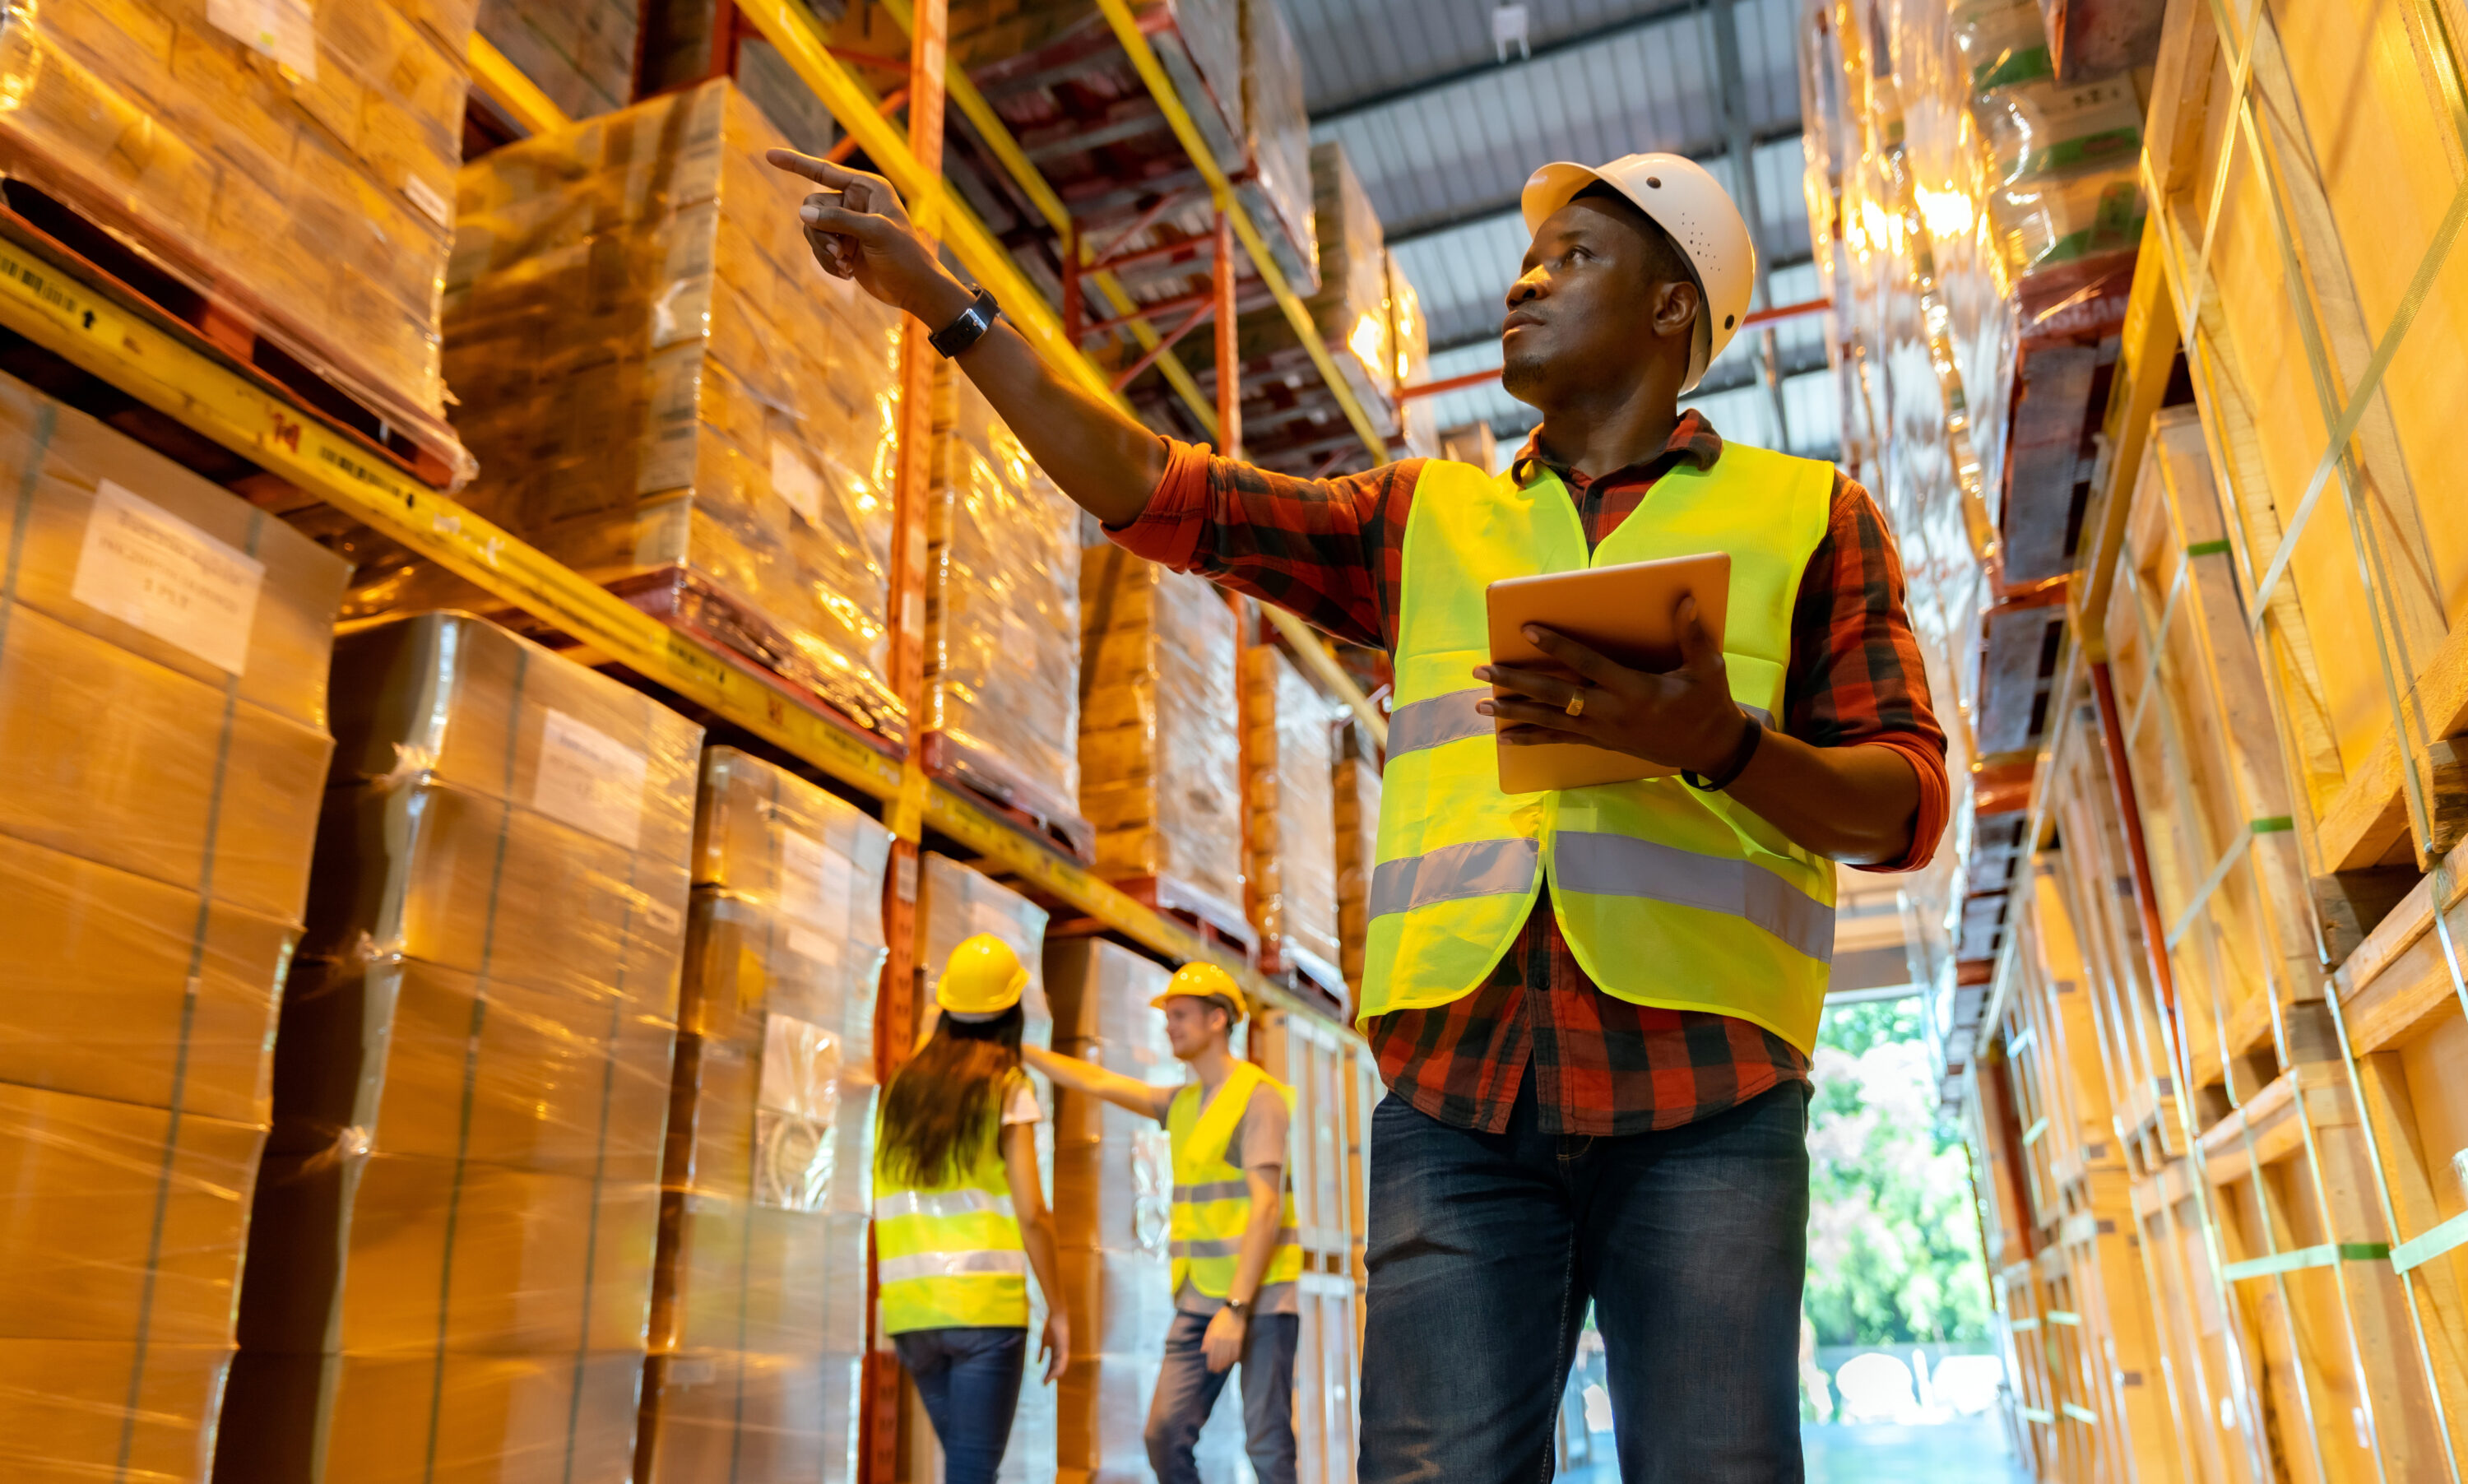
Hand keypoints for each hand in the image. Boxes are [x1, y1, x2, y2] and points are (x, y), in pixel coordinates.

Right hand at [765, 150, 973, 323]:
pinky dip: (828, 263)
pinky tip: (847, 274)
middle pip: (812, 205)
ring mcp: (846, 225)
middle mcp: (854, 202)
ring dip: (824, 251)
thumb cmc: (905, 256)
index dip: (796, 163)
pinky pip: (818, 249)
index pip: (824, 172)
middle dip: (820, 231)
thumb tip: (803, 213)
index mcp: (866, 188)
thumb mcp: (875, 233)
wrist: (916, 289)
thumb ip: (839, 220)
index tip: (769, 155)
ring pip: (812, 229)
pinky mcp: (842, 246)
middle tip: (839, 252)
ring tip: (845, 266)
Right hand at [1040, 1309, 1071, 1383]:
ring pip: (1061, 1365)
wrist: (1057, 1315)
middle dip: (1050, 1376)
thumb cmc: (1051, 1327)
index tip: (1043, 1381)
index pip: (1053, 1365)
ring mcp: (1064, 1349)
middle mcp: (1062, 1352)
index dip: (1048, 1373)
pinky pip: (1062, 1358)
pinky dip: (1058, 1366)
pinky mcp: (1064, 1346)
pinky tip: (1054, 1372)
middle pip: (1057, 1367)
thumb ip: (1042, 1352)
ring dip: (1054, 1373)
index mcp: (1057, 1351)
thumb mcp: (1044, 1341)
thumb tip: (1038, 1362)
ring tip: (1047, 1380)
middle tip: (1044, 1384)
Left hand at [1202, 1305, 1247, 1373]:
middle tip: (1216, 1371)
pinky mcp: (1239, 1340)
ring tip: (1222, 1369)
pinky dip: (1234, 1359)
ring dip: (1225, 1364)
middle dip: (1217, 1365)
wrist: (1235, 1311)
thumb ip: (1207, 1339)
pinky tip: (1232, 1363)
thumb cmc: (1221, 1318)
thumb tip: (1203, 1350)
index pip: (1211, 1354)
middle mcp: (1222, 1340)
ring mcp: (1231, 1341)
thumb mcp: (1211, 1327)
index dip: (1211, 1362)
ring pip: (1227, 1356)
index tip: (1210, 1368)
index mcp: (1214, 1337)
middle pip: (1219, 1357)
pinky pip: (1236, 1353)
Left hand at [1473, 594, 1748, 773]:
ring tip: (1481, 703)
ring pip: (1549, 720)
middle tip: (1483, 670)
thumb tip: (1685, 599)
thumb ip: (1692, 635)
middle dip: (1515, 681)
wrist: (1710, 748)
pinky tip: (1505, 738)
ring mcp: (1602, 731)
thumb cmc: (1707, 703)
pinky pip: (1559, 740)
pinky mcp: (1600, 743)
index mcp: (1635, 689)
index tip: (1527, 630)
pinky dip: (1531, 738)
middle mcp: (1611, 712)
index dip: (1557, 646)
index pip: (1587, 663)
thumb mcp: (1707, 669)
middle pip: (1554, 694)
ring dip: (1513, 711)